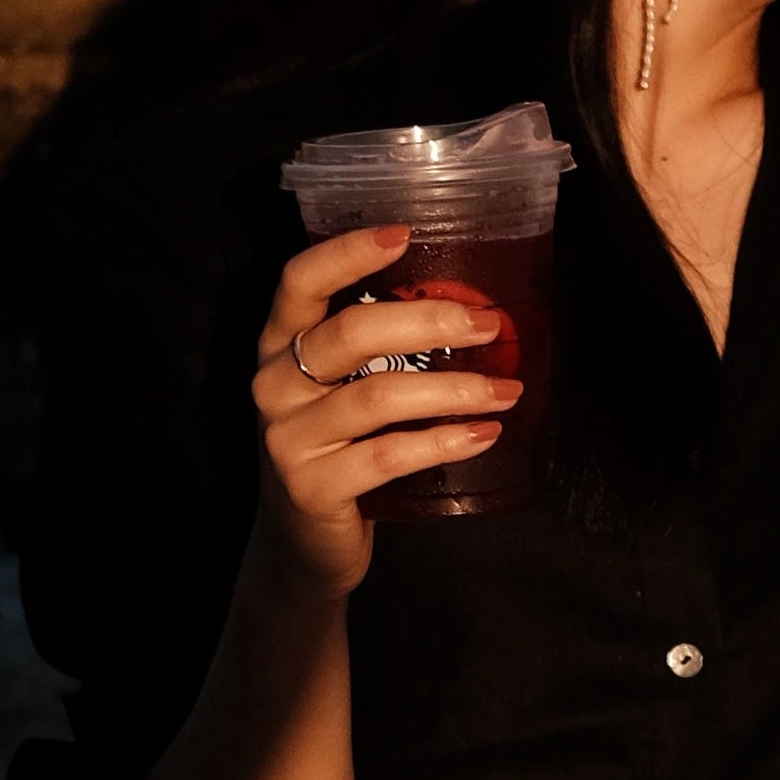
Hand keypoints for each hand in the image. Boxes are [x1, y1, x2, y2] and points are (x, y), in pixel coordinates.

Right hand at [248, 224, 521, 596]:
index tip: (405, 233)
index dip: (347, 252)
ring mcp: (287, 438)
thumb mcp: (341, 392)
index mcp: (279, 345)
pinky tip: (483, 434)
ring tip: (506, 391)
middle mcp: (273, 384)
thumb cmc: (339, 451)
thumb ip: (376, 351)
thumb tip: (470, 310)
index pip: (299, 281)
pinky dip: (443, 442)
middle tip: (489, 327)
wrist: (304, 546)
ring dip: (452, 390)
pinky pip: (388, 456)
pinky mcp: (311, 488)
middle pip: (350, 334)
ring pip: (377, 396)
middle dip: (428, 323)